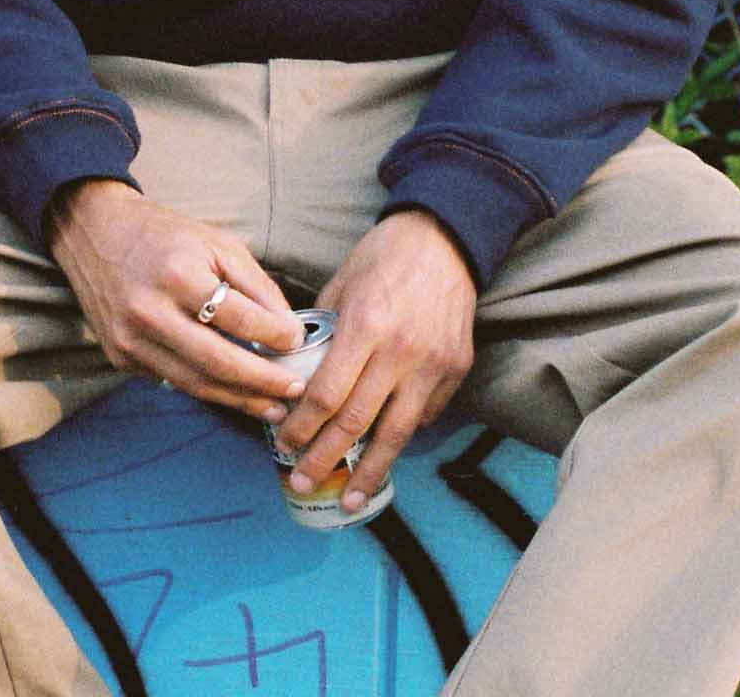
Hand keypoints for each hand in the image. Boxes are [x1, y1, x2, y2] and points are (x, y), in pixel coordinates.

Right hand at [45, 179, 306, 420]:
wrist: (96, 233)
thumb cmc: (166, 236)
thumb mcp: (217, 243)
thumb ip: (255, 285)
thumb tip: (288, 328)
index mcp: (178, 275)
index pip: (238, 319)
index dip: (275, 336)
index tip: (298, 342)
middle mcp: (150, 312)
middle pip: (218, 362)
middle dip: (263, 382)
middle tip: (296, 390)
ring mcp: (130, 340)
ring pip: (195, 383)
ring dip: (240, 400)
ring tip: (273, 407)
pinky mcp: (120, 358)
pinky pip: (172, 380)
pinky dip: (208, 389)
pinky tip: (234, 393)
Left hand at [272, 209, 475, 512]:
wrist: (445, 239)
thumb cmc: (384, 255)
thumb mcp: (342, 282)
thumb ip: (320, 328)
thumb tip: (293, 369)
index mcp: (366, 326)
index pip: (327, 394)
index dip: (302, 426)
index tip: (283, 444)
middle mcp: (401, 351)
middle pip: (357, 423)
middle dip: (325, 458)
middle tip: (301, 481)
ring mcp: (433, 365)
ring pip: (397, 433)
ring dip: (369, 472)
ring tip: (348, 499)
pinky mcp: (456, 370)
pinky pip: (425, 415)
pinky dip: (401, 436)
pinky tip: (383, 452)